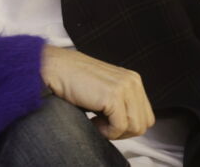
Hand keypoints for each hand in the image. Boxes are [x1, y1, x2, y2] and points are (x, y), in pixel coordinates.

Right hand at [39, 45, 154, 140]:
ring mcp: (125, 87)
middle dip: (123, 132)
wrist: (54, 68)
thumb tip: (129, 125)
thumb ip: (121, 102)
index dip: (127, 127)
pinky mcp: (113, 95)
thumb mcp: (104, 90)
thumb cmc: (73, 81)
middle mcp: (133, 81)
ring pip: (135, 127)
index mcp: (133, 80)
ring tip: (96, 121)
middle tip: (102, 125)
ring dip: (114, 132)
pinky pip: (119, 127)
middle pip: (144, 123)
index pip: (146, 116)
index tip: (108, 123)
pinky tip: (92, 120)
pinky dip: (106, 131)